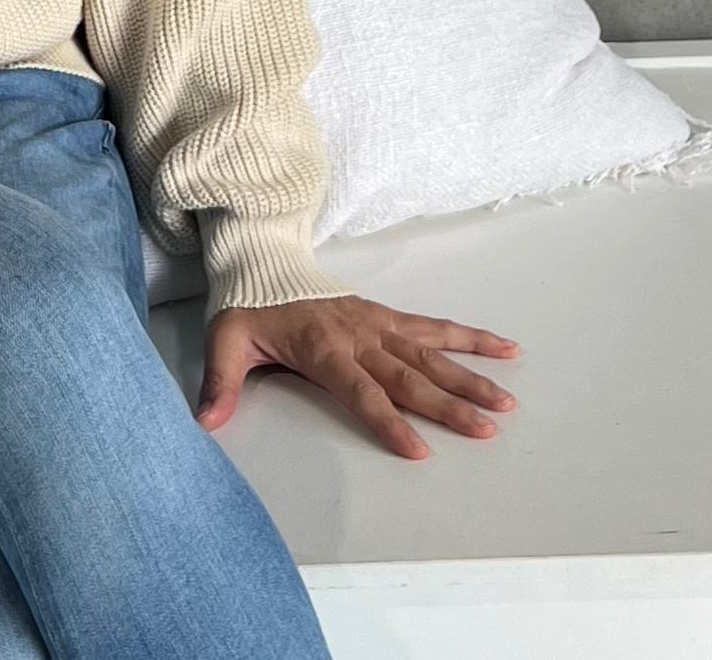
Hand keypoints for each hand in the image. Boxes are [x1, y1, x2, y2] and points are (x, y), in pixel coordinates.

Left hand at [196, 293, 519, 457]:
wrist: (263, 261)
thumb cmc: (248, 308)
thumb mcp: (225, 341)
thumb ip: (221, 382)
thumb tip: (205, 422)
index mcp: (323, 349)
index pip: (362, 392)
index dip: (390, 421)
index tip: (420, 451)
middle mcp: (359, 336)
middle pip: (409, 376)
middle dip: (448, 404)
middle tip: (487, 429)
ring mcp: (377, 324)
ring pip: (431, 352)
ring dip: (469, 376)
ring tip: (506, 401)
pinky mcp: (387, 316)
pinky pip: (434, 326)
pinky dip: (469, 336)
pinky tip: (504, 348)